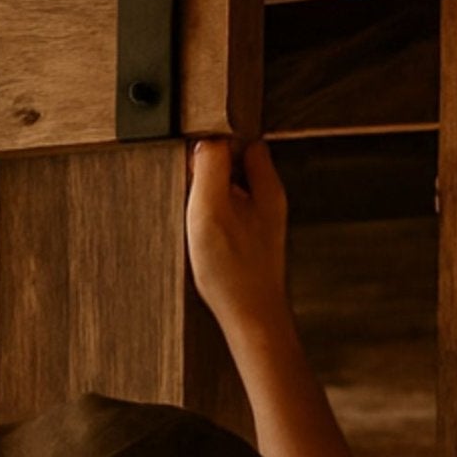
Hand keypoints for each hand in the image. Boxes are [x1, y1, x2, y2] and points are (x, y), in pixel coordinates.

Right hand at [187, 139, 289, 331]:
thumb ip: (209, 168)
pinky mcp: (250, 244)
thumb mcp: (211, 208)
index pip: (247, 143)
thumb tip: (205, 139)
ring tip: (193, 216)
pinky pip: (228, 218)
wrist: (250, 317)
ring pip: (232, 193)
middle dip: (211, 171)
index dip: (219, 144)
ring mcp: (260, 225)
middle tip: (188, 189)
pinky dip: (211, 220)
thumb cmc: (232, 269)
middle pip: (239, 167)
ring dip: (209, 197)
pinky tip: (199, 239)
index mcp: (267, 187)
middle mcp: (268, 203)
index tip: (194, 159)